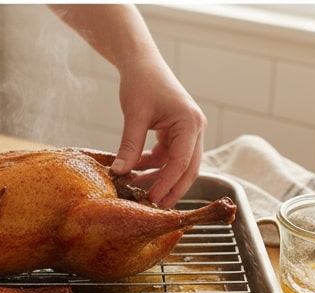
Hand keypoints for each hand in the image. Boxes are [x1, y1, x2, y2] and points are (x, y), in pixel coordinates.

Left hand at [48, 4, 205, 208]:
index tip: (152, 201)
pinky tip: (136, 173)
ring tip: (140, 192)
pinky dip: (154, 166)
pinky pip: (168, 156)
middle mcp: (195, 129)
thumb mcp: (134, 114)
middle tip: (154, 208)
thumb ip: (129, 145)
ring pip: (179, 165)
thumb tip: (120, 173)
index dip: (167, 184)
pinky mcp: (177, 133)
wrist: (141, 62)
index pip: (182, 162)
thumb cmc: (141, 81)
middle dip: (171, 189)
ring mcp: (188, 132)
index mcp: (190, 123)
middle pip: (188, 169)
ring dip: (161, 178)